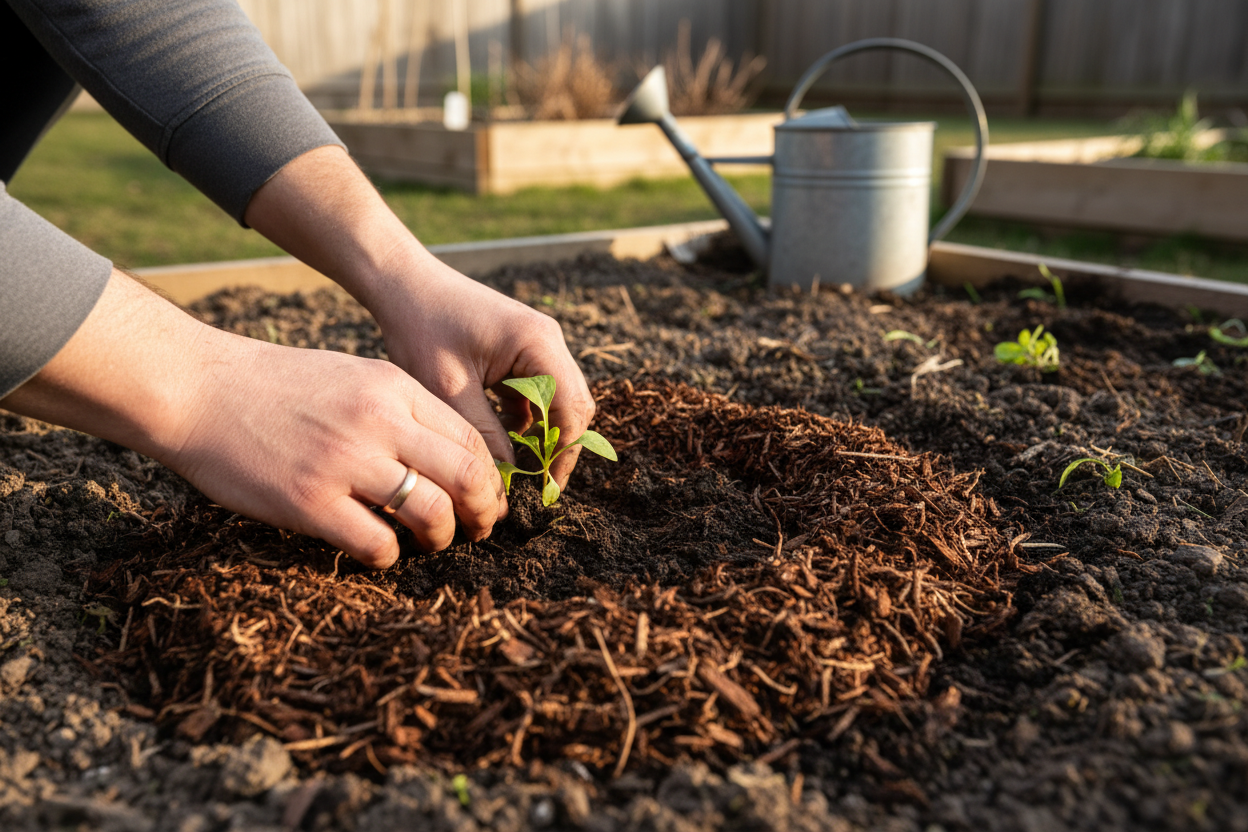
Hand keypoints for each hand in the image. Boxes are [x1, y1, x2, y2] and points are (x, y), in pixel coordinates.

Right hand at [169, 331, 504, 566]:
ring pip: (433, 513)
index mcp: (394, 387)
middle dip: (483, 512)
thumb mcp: (352, 375)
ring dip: (441, 538)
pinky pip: (377, 544)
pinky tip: (378, 552)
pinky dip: (389, 556)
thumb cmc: (274, 385)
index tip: (486, 499)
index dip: (489, 478)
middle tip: (476, 530)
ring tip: (429, 543)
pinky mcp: (310, 502)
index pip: (470, 438)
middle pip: (468, 476)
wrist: (197, 387)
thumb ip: (399, 409)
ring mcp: (345, 462)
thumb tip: (445, 455)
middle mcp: (379, 421)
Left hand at [368, 252, 595, 488]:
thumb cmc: (420, 328)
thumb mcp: (448, 390)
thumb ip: (483, 435)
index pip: (572, 409)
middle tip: (535, 486)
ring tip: (518, 470)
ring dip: (542, 435)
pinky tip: (501, 440)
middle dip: (557, 448)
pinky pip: (537, 393)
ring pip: (557, 401)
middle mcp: (547, 340)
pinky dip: (526, 420)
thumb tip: (506, 484)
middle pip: (574, 405)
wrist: (401, 284)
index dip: (563, 454)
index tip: (546, 491)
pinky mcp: (520, 350)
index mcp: (538, 344)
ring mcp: (536, 344)